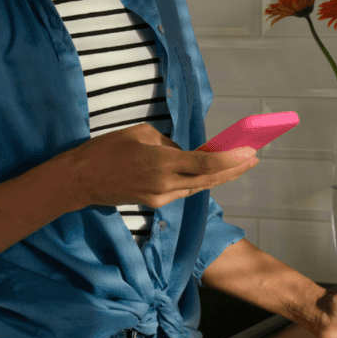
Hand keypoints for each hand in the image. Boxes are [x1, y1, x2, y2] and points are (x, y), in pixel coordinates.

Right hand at [64, 123, 258, 208]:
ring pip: (198, 186)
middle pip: (209, 179)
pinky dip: (199, 179)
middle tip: (255, 157)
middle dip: (235, 168)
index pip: (206, 163)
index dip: (232, 159)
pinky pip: (183, 189)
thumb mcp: (140, 134)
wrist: (81, 181)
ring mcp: (161, 198)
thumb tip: (183, 152)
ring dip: (219, 174)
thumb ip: (168, 144)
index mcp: (162, 164)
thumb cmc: (106, 150)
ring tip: (241, 162)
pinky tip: (210, 171)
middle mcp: (166, 185)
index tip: (250, 151)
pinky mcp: (155, 203)